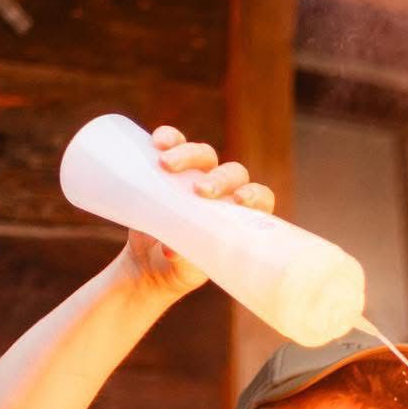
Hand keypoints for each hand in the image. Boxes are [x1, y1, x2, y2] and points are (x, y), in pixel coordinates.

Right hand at [121, 126, 277, 294]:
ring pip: (205, 155)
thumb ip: (184, 262)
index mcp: (239, 218)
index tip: (239, 201)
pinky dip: (169, 137)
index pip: (261, 198)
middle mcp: (223, 194)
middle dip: (219, 179)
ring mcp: (197, 176)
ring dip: (189, 155)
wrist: (147, 262)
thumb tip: (171, 251)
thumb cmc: (177, 270)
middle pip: (233, 173)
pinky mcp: (171, 167)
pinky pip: (175, 143)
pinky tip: (158, 142)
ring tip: (166, 165)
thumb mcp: (184, 271)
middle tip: (199, 190)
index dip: (255, 195)